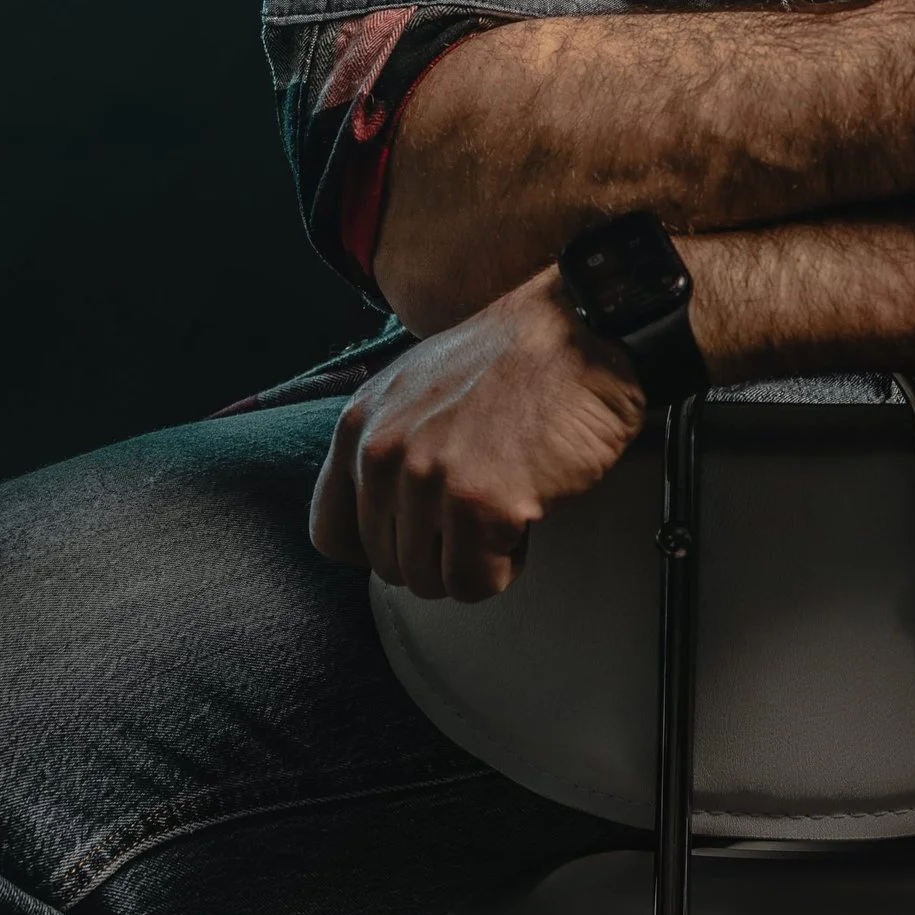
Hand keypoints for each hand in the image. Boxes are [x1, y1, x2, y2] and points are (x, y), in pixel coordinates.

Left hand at [308, 274, 645, 600]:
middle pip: (387, 566)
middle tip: (482, 507)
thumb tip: (382, 516)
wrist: (584, 331)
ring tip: (505, 503)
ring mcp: (429, 479)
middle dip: (440, 550)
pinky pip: (475, 583)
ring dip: (474, 557)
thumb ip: (387, 445)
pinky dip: (506, 565)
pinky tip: (524, 514)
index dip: (379, 545)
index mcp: (360, 423)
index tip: (418, 532)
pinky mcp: (480, 504)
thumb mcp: (419, 387)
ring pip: (430, 581)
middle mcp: (381, 452)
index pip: (330, 533)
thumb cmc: (515, 360)